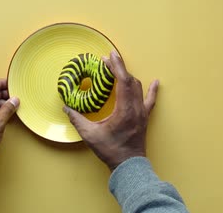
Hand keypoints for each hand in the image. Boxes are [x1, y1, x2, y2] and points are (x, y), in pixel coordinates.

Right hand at [63, 51, 158, 170]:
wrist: (129, 165)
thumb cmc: (110, 150)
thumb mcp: (90, 135)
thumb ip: (77, 120)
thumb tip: (66, 108)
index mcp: (124, 110)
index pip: (123, 81)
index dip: (116, 67)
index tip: (109, 56)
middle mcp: (136, 108)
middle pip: (131, 81)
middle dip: (119, 68)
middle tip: (108, 60)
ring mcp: (142, 113)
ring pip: (138, 88)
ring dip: (128, 77)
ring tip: (118, 70)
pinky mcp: (144, 118)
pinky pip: (151, 100)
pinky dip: (152, 90)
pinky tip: (156, 82)